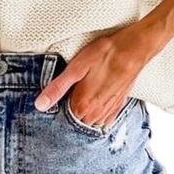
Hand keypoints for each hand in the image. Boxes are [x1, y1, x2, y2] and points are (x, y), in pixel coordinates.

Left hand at [34, 23, 151, 125]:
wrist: (133, 49)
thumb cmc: (104, 54)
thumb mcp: (76, 67)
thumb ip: (57, 88)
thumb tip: (40, 105)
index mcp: (82, 105)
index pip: (62, 120)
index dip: (55, 111)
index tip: (51, 103)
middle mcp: (96, 114)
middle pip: (75, 123)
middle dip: (68, 115)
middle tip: (66, 97)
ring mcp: (108, 112)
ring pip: (89, 123)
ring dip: (82, 117)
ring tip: (79, 99)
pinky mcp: (118, 107)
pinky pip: (103, 121)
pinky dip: (96, 117)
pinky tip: (93, 105)